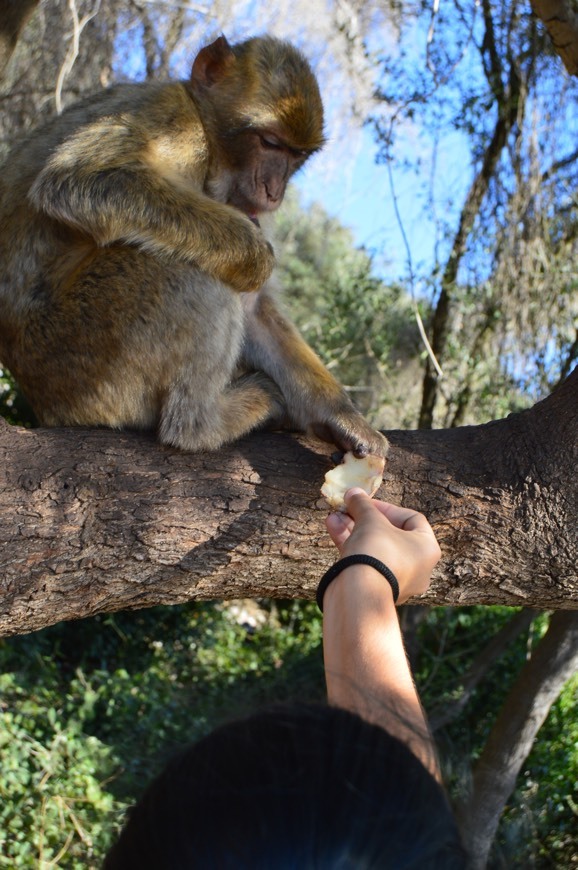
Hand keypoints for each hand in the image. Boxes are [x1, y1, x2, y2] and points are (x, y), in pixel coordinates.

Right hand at [325, 489, 440, 603]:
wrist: (359, 595)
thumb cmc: (376, 551)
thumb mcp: (370, 519)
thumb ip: (362, 504)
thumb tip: (353, 492)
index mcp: (427, 549)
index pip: (411, 519)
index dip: (387, 507)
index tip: (366, 502)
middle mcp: (417, 567)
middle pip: (389, 533)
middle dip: (364, 518)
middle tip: (348, 507)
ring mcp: (396, 579)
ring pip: (374, 547)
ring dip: (353, 528)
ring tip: (334, 515)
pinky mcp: (376, 588)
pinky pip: (366, 561)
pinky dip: (351, 545)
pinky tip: (332, 526)